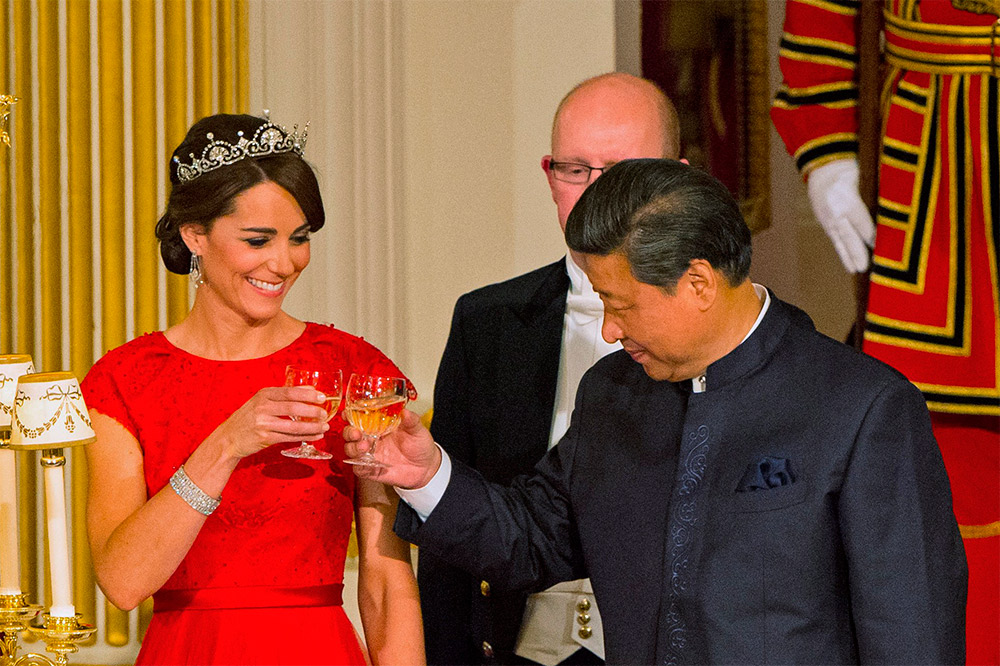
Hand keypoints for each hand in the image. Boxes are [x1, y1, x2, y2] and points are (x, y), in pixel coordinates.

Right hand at [210, 386, 329, 459]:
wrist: (228, 438)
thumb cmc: (249, 417)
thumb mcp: (262, 401)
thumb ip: (284, 395)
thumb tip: (310, 389)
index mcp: (263, 394)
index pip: (290, 392)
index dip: (309, 394)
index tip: (323, 397)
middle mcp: (262, 407)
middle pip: (293, 408)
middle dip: (313, 411)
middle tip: (325, 413)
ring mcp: (263, 424)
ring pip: (294, 425)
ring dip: (312, 426)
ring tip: (325, 426)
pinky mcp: (265, 438)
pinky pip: (290, 437)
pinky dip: (305, 437)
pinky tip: (316, 435)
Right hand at [343, 409, 440, 486]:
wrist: (426, 468)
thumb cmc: (420, 445)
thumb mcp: (418, 430)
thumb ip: (412, 421)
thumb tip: (405, 412)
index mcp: (380, 425)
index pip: (360, 417)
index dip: (350, 414)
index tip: (347, 413)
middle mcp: (372, 438)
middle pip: (350, 433)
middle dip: (349, 432)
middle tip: (356, 433)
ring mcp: (370, 454)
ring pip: (350, 450)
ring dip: (353, 448)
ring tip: (365, 446)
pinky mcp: (371, 469)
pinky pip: (358, 468)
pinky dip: (358, 466)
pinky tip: (366, 464)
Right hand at [806, 158, 875, 272]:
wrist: (822, 167)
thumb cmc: (849, 170)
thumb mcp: (864, 177)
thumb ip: (876, 195)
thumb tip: (895, 213)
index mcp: (847, 199)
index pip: (863, 222)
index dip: (873, 236)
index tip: (885, 249)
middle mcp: (836, 212)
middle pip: (849, 235)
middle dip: (858, 252)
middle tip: (865, 268)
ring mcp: (828, 218)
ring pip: (840, 241)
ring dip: (849, 257)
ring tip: (856, 270)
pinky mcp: (825, 223)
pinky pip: (835, 240)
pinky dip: (842, 253)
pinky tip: (849, 265)